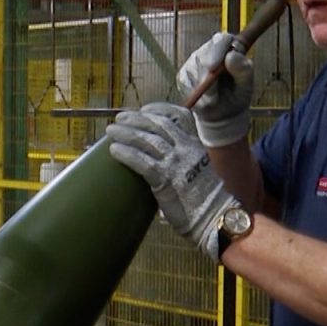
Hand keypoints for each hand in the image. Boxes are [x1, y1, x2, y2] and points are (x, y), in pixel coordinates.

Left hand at [106, 102, 238, 259]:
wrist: (215, 216)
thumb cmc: (206, 199)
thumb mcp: (200, 170)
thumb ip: (186, 160)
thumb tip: (167, 160)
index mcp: (195, 144)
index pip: (179, 116)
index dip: (159, 110)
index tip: (145, 109)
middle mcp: (186, 149)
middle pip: (157, 125)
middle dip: (136, 119)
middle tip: (120, 119)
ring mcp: (175, 163)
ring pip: (146, 140)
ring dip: (126, 133)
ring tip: (111, 131)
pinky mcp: (164, 179)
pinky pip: (141, 161)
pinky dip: (126, 154)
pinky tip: (114, 151)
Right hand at [178, 32, 254, 147]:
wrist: (224, 113)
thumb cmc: (237, 94)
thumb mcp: (246, 84)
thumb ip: (242, 69)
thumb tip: (231, 55)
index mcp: (228, 47)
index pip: (221, 39)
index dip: (217, 50)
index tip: (213, 67)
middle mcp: (209, 50)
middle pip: (202, 54)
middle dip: (206, 73)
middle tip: (212, 93)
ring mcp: (194, 62)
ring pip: (192, 69)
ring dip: (202, 87)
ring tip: (213, 99)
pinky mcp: (183, 75)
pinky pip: (184, 82)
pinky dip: (193, 93)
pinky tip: (203, 99)